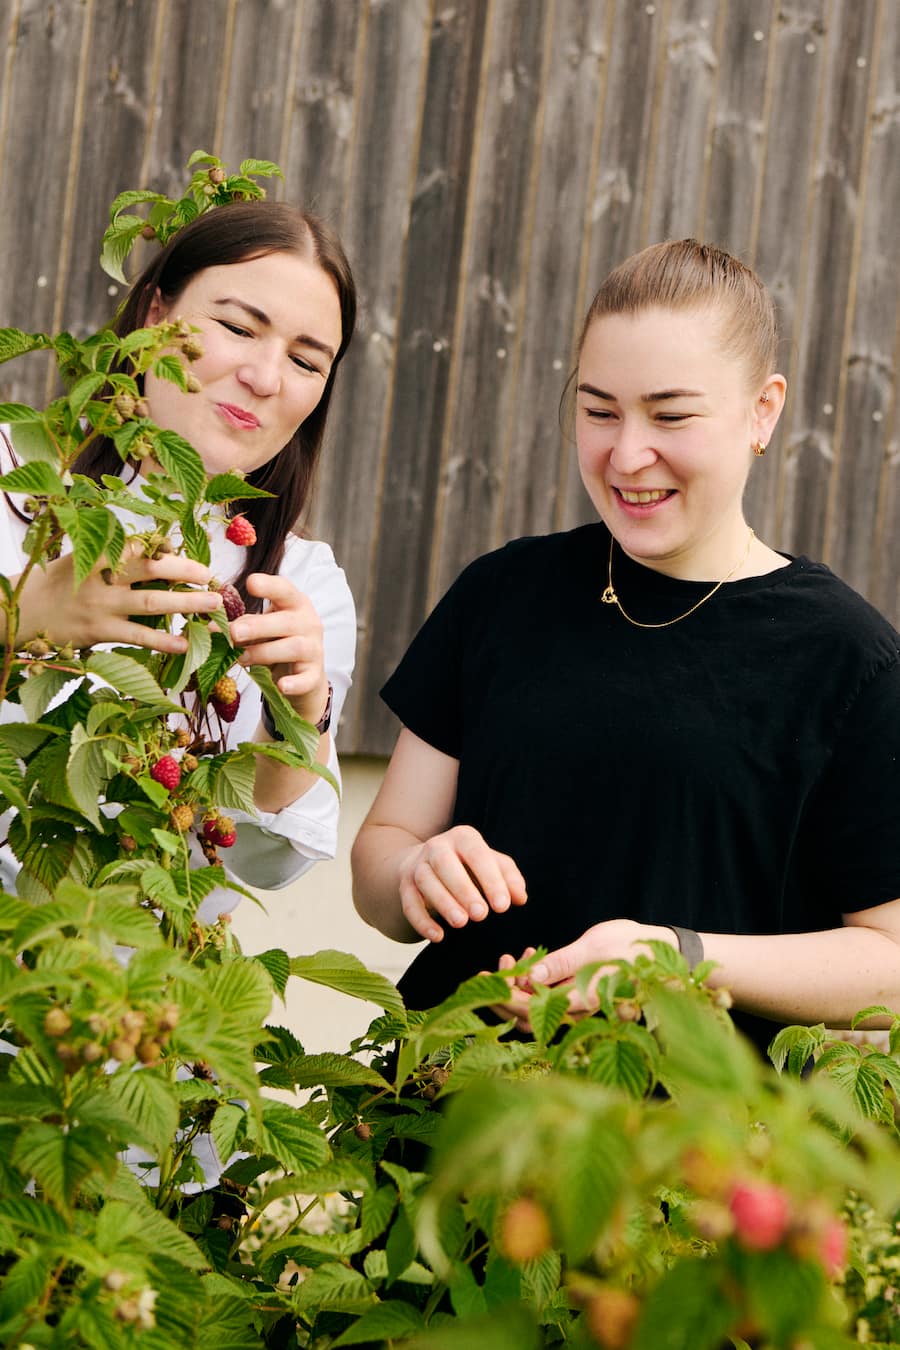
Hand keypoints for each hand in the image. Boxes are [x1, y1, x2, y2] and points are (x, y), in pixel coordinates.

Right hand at [14, 544, 221, 652]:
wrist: (25, 611)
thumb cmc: (60, 583)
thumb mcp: (83, 557)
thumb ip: (116, 552)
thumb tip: (161, 547)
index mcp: (100, 553)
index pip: (141, 546)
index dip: (168, 548)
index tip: (192, 555)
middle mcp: (103, 577)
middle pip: (152, 570)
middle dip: (185, 572)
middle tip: (211, 577)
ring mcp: (102, 605)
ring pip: (152, 603)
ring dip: (186, 604)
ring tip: (213, 605)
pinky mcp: (100, 631)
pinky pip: (138, 636)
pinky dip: (163, 641)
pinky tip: (186, 644)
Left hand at [231, 573, 329, 726]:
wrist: (303, 673)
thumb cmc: (276, 642)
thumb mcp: (260, 629)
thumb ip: (239, 626)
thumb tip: (209, 628)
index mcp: (294, 604)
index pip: (284, 589)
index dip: (269, 585)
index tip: (250, 583)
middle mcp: (308, 623)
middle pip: (286, 621)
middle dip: (258, 626)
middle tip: (234, 632)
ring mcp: (314, 649)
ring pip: (293, 647)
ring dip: (264, 653)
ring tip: (241, 658)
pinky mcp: (314, 674)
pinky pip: (306, 678)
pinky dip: (295, 683)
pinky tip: (282, 685)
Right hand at [396, 824, 526, 942]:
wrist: (429, 863)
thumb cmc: (470, 866)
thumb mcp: (492, 865)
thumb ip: (508, 878)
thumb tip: (520, 898)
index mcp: (463, 838)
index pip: (477, 854)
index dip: (490, 879)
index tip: (503, 906)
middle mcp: (437, 847)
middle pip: (446, 864)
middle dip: (463, 890)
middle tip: (481, 915)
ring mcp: (418, 865)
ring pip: (426, 882)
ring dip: (443, 903)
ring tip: (461, 923)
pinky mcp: (405, 885)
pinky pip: (409, 903)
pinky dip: (421, 921)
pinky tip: (438, 937)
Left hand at [490, 921, 678, 1031]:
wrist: (666, 953)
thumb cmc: (633, 947)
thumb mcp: (595, 947)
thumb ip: (562, 963)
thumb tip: (530, 978)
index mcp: (579, 1002)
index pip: (529, 1011)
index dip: (503, 996)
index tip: (484, 978)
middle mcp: (576, 1011)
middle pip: (527, 1016)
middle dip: (504, 992)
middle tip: (492, 967)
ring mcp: (578, 1006)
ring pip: (537, 1009)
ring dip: (520, 985)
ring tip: (515, 956)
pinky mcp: (580, 998)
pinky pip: (550, 998)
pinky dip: (536, 980)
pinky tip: (534, 957)